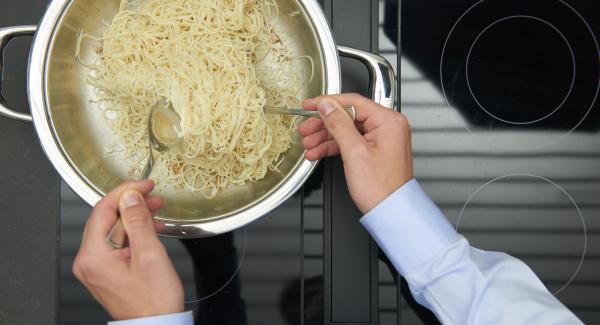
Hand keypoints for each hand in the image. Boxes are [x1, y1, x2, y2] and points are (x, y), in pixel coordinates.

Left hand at [73, 180, 183, 319]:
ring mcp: (96, 268)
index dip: (125, 192)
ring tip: (156, 211)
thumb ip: (137, 221)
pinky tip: (150, 230)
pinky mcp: (106, 272)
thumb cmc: (154, 301)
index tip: (144, 185)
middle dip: (132, 204)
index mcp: (93, 256)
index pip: (103, 209)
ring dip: (135, 218)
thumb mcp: (150, 254)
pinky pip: (117, 244)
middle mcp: (89, 262)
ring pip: (113, 230)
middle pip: (106, 219)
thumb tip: (130, 196)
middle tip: (153, 197)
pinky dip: (134, 234)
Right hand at [299, 93, 412, 212]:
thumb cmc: (381, 188)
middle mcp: (388, 126)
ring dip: (325, 136)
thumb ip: (339, 124)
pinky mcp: (375, 150)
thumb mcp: (354, 152)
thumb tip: (327, 105)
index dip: (327, 102)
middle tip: (306, 128)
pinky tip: (318, 152)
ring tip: (308, 143)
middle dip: (324, 124)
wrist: (390, 212)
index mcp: (388, 121)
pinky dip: (334, 146)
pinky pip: (351, 142)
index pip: (353, 101)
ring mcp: (382, 139)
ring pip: (347, 129)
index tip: (309, 105)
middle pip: (348, 116)